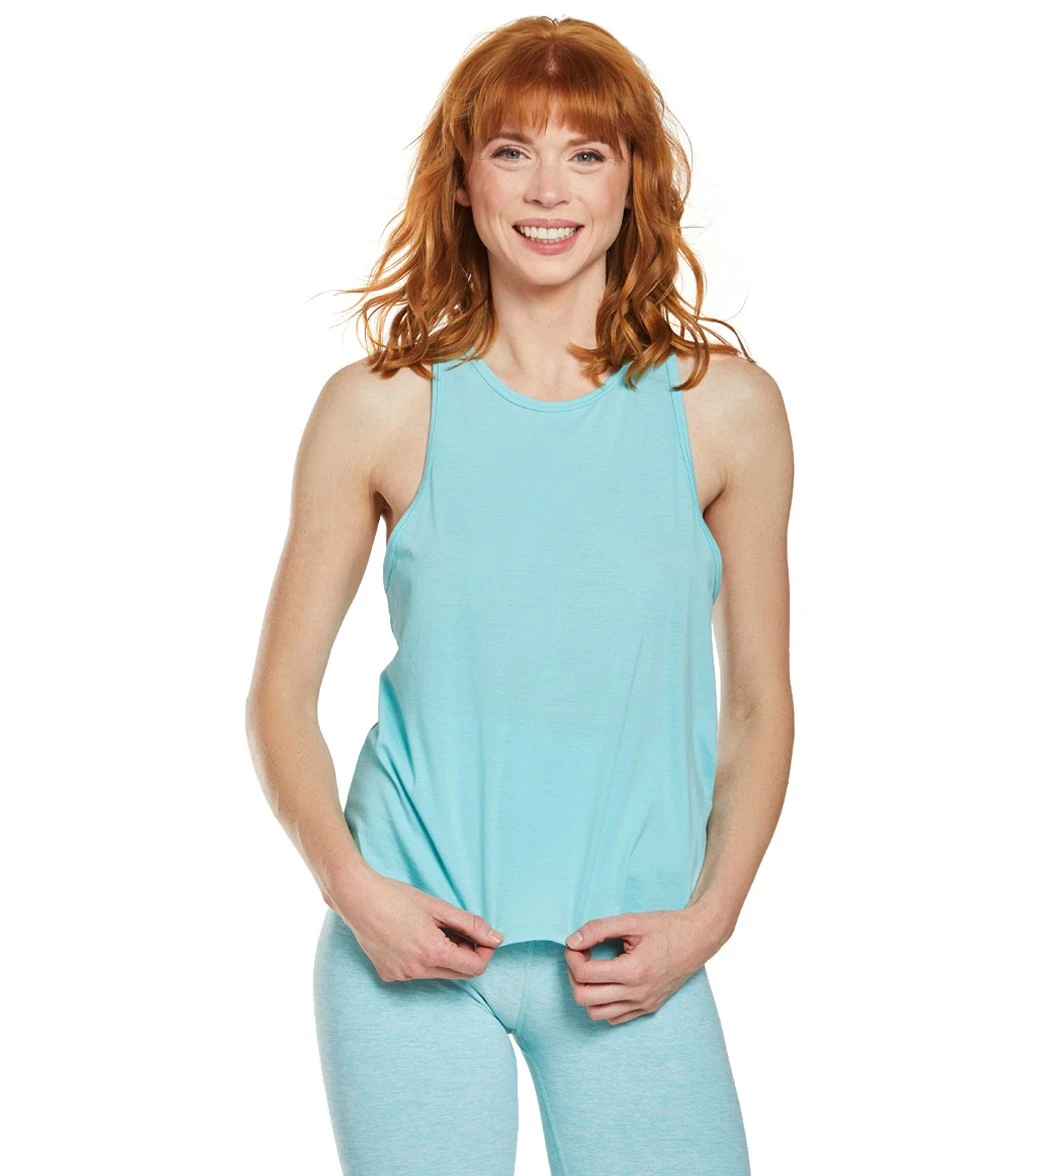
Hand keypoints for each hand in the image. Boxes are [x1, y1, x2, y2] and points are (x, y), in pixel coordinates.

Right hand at [330, 867, 503, 982]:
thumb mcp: (439, 907)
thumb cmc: (398, 898)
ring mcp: (401, 976)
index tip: (483, 937)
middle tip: (458, 930)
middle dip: (467, 954)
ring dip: (445, 957)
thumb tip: (497, 939)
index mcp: (433, 953)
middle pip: (459, 973)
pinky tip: (411, 937)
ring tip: (432, 930)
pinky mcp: (388, 976)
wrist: (358, 899)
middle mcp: (417, 971)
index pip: (475, 968)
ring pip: (438, 973)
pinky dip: (423, 959)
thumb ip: (470, 924)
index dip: (485, 952)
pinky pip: (417, 973)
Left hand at [563, 905, 730, 1024]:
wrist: (699, 939)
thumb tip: (571, 941)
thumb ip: (598, 929)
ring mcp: (644, 1004)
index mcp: (633, 971)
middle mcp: (638, 993)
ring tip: (592, 971)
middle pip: (584, 998)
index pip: (584, 975)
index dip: (571, 958)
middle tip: (581, 956)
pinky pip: (614, 1018)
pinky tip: (607, 983)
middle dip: (574, 975)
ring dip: (586, 992)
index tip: (576, 944)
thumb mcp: (631, 921)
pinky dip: (603, 1004)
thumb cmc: (666, 927)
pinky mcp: (649, 1008)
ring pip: (597, 1014)